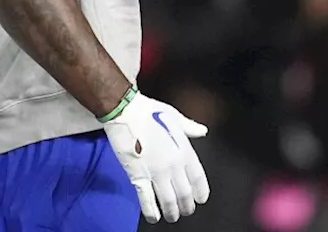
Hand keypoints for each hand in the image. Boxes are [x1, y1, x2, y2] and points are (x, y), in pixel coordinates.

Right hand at [102, 91, 210, 223]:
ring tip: (171, 217)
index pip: (198, 179)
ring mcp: (157, 172)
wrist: (125, 111)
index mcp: (185, 151)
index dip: (200, 192)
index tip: (200, 199)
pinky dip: (151, 211)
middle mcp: (174, 165)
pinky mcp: (138, 176)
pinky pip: (147, 199)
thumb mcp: (174, 116)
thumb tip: (202, 130)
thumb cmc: (148, 111)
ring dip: (172, 212)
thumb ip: (190, 127)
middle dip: (186, 206)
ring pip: (169, 201)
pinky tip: (153, 217)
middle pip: (185, 194)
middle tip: (185, 211)